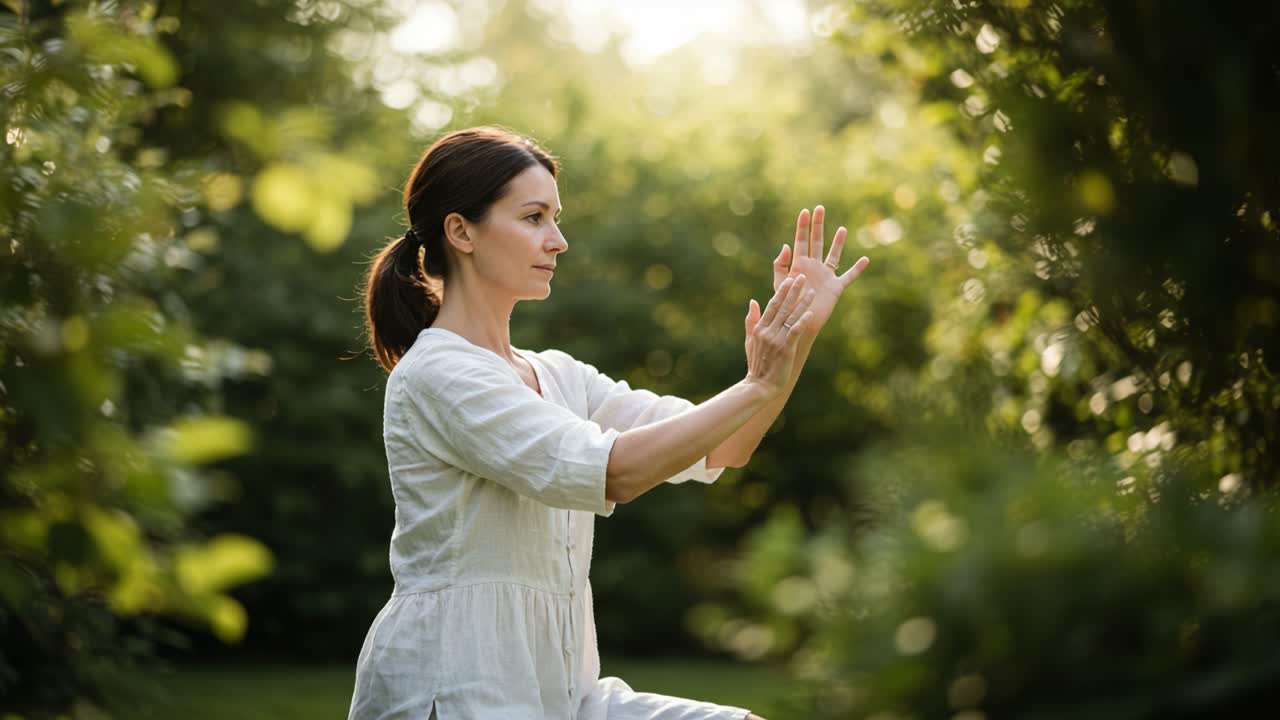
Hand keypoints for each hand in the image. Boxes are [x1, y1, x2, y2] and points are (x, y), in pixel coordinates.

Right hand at [743, 274, 815, 394]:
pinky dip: (802, 322)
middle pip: (783, 307)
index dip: (782, 291)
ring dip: (802, 303)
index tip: (790, 279)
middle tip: (803, 277)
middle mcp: (768, 331)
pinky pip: (795, 332)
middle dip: (793, 291)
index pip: (772, 305)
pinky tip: (810, 313)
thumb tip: (753, 301)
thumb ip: (751, 320)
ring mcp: (776, 340)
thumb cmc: (757, 363)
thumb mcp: (750, 340)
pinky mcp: (785, 349)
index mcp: (759, 328)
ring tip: (812, 292)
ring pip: (791, 317)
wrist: (760, 385)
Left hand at [766, 206, 869, 334]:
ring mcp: (826, 276)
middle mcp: (813, 266)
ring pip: (834, 255)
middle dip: (818, 225)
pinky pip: (849, 276)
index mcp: (799, 264)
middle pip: (817, 242)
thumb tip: (786, 246)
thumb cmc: (786, 305)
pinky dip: (857, 269)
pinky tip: (865, 260)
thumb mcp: (779, 284)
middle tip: (820, 208)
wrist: (798, 322)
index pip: (801, 241)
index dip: (803, 226)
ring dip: (838, 243)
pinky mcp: (835, 287)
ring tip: (842, 229)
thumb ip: (780, 266)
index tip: (805, 211)